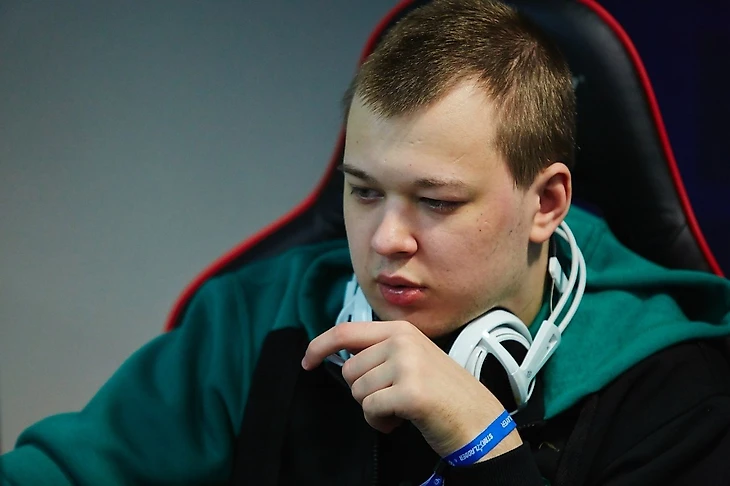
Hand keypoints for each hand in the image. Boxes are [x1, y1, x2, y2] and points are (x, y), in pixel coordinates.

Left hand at [302, 320, 521, 460]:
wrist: (479, 420)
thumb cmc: (443, 395)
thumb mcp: (413, 359)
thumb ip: (381, 352)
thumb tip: (341, 356)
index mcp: (402, 330)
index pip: (346, 331)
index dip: (319, 346)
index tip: (307, 360)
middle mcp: (403, 342)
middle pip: (350, 370)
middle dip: (364, 392)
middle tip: (393, 398)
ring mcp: (407, 364)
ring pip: (358, 391)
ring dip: (374, 409)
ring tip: (402, 408)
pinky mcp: (409, 392)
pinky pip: (370, 410)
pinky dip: (381, 422)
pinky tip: (402, 420)